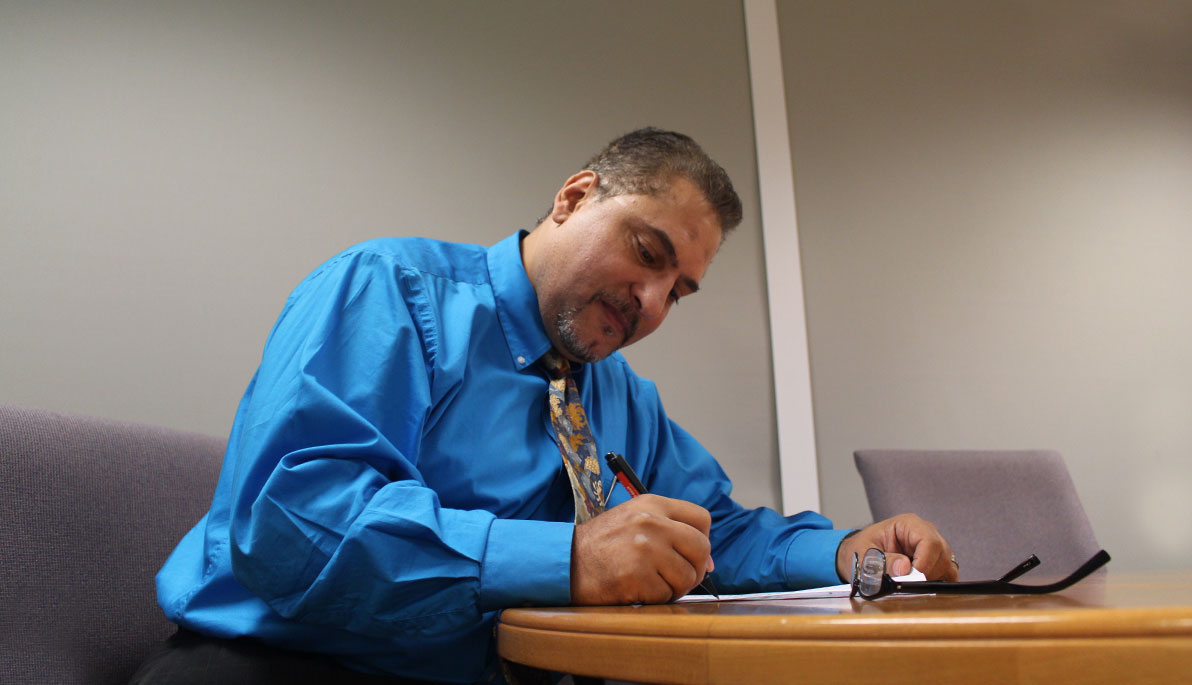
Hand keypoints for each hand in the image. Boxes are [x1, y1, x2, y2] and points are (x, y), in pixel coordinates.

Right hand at [571, 494, 713, 604]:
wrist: (564, 562)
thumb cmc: (600, 545)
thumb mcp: (633, 520)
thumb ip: (669, 530)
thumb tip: (708, 562)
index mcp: (651, 504)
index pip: (701, 519)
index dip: (702, 540)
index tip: (694, 555)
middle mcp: (651, 523)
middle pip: (701, 549)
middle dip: (694, 569)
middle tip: (677, 578)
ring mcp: (644, 550)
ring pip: (686, 576)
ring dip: (673, 587)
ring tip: (651, 583)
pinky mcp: (636, 576)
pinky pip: (666, 595)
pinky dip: (655, 599)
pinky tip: (637, 590)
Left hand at [835, 513, 957, 581]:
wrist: (860, 555)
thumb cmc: (862, 550)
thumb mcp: (865, 555)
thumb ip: (883, 561)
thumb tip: (905, 568)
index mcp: (908, 524)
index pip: (930, 541)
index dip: (925, 563)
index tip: (914, 578)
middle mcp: (925, 532)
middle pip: (942, 553)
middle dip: (928, 573)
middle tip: (909, 584)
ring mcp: (933, 547)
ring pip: (947, 564)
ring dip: (934, 579)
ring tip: (912, 585)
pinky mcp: (935, 561)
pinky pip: (947, 573)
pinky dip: (939, 583)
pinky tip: (922, 588)